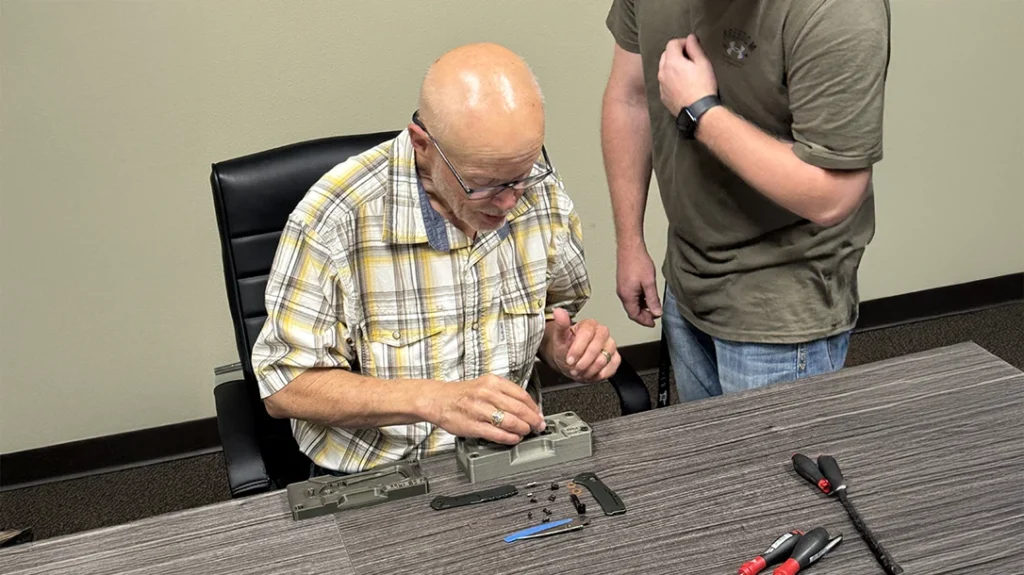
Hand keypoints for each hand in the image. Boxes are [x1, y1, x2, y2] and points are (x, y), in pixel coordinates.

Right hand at [427, 374, 544, 444]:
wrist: (437, 399)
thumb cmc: (462, 394)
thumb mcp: (485, 385)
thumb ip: (504, 393)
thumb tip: (526, 407)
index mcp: (492, 382)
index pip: (521, 395)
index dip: (534, 408)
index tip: (539, 415)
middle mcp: (487, 394)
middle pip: (519, 409)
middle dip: (533, 420)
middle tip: (538, 426)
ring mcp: (479, 410)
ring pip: (510, 422)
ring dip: (523, 430)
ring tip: (526, 432)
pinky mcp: (473, 426)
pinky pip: (497, 434)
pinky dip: (510, 438)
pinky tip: (514, 439)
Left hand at [545, 309, 620, 382]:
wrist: (569, 361)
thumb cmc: (565, 348)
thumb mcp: (559, 337)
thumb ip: (560, 324)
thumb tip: (559, 311)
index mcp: (589, 325)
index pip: (587, 333)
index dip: (578, 349)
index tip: (570, 359)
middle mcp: (602, 333)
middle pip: (596, 348)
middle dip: (583, 362)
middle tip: (574, 367)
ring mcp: (610, 345)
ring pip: (603, 359)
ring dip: (589, 369)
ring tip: (580, 371)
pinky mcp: (616, 358)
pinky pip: (611, 368)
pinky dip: (598, 374)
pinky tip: (590, 373)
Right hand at [616, 242, 662, 326]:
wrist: (630, 248)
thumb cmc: (638, 262)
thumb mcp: (649, 283)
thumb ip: (653, 300)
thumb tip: (656, 312)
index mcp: (627, 296)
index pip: (635, 315)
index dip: (645, 321)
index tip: (653, 323)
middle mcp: (622, 294)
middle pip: (632, 311)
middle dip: (643, 316)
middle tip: (654, 317)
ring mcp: (622, 288)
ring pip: (632, 304)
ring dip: (642, 307)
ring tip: (653, 307)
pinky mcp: (624, 283)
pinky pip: (631, 297)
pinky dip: (640, 300)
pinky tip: (647, 296)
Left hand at [657, 35, 717, 116]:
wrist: (699, 111)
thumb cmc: (703, 86)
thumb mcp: (703, 63)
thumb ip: (695, 48)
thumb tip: (690, 38)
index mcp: (672, 62)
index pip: (671, 43)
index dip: (682, 42)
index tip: (691, 47)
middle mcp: (662, 73)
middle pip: (665, 55)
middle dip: (676, 53)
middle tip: (689, 58)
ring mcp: (661, 85)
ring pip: (663, 69)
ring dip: (672, 66)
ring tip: (686, 71)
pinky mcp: (663, 96)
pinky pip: (664, 82)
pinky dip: (670, 79)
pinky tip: (682, 84)